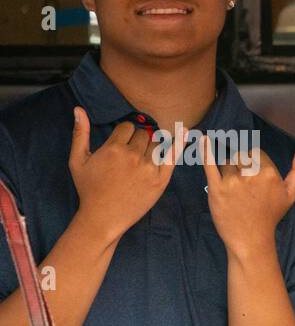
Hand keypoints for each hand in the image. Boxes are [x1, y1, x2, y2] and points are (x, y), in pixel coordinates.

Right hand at [68, 107, 174, 243]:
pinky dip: (178, 144)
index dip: (124, 133)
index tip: (122, 142)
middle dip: (138, 140)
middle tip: (132, 154)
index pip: (127, 127)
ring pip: (157, 144)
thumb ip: (80, 133)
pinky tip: (186, 132)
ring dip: (152, 147)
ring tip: (143, 158)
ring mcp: (149, 168)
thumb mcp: (77, 160)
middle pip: (143, 135)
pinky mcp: (161, 180)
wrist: (103, 217)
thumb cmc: (89, 189)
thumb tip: (78, 109)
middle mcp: (133, 156)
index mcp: (113, 149)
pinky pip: (172, 157)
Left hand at [201, 138, 294, 258]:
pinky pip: (209, 164)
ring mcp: (233, 182)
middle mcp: (251, 175)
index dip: (254, 163)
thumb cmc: (270, 216)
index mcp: (269, 174)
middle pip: (241, 156)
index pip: (256, 153)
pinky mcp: (217, 189)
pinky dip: (206, 150)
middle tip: (243, 186)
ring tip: (234, 191)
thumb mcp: (290, 194)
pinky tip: (204, 139)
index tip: (254, 179)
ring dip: (228, 172)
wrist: (251, 239)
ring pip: (226, 163)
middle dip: (241, 166)